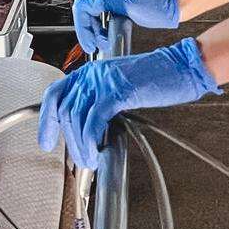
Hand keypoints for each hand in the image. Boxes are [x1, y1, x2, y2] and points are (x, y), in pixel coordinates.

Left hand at [37, 40, 219, 169]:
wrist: (182, 67)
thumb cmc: (158, 79)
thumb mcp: (120, 88)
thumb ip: (102, 103)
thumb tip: (89, 132)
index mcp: (90, 72)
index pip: (56, 94)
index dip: (47, 120)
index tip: (47, 140)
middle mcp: (92, 73)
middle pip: (65, 110)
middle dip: (69, 141)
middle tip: (80, 160)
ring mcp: (103, 81)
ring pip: (77, 118)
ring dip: (80, 145)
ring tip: (90, 160)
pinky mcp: (117, 90)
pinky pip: (94, 120)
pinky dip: (92, 140)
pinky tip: (98, 151)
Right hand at [74, 0, 179, 55]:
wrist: (172, 7)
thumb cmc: (157, 5)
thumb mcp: (128, 4)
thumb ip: (104, 2)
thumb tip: (85, 7)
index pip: (83, 7)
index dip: (83, 28)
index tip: (88, 43)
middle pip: (85, 12)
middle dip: (88, 31)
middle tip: (95, 45)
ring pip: (92, 16)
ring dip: (95, 32)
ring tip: (103, 42)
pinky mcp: (117, 6)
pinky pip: (101, 18)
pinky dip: (102, 29)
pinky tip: (108, 36)